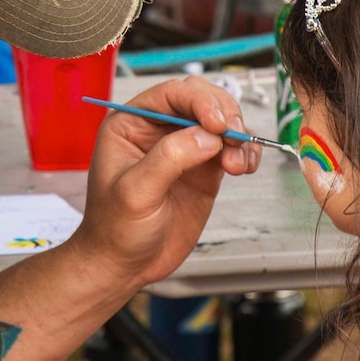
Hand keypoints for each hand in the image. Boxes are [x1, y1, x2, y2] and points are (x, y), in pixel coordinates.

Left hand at [74, 75, 261, 287]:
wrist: (124, 265)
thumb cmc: (114, 229)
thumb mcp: (135, 193)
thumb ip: (169, 159)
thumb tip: (207, 136)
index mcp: (131, 124)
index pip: (171, 95)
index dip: (199, 101)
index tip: (217, 123)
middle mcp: (158, 130)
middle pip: (201, 101)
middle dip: (224, 115)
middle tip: (235, 138)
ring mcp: (184, 149)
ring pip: (221, 124)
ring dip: (238, 137)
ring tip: (238, 165)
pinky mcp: (204, 171)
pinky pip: (231, 150)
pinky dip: (245, 153)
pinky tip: (245, 167)